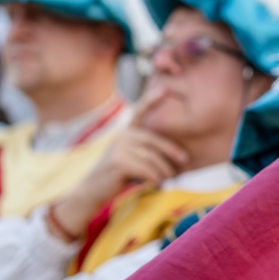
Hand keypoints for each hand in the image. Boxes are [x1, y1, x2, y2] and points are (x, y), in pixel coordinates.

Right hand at [50, 88, 188, 238]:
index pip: (139, 112)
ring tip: (168, 180)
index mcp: (126, 131)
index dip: (150, 100)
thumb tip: (180, 156)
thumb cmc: (119, 175)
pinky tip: (156, 185)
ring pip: (154, 159)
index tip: (164, 89)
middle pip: (156, 142)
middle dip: (173, 153)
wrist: (93, 190)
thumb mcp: (131, 157)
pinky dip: (156, 180)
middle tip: (184, 163)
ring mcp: (120, 147)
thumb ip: (146, 151)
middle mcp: (123, 135)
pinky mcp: (119, 161)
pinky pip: (148, 170)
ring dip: (165, 172)